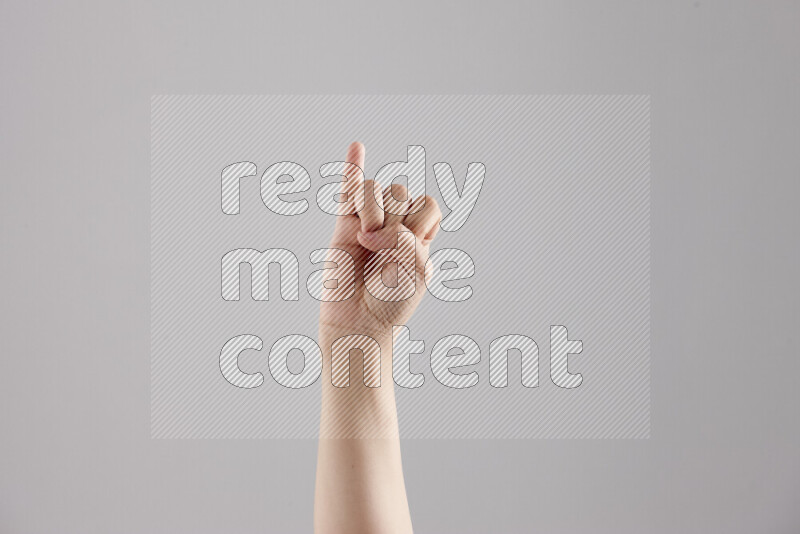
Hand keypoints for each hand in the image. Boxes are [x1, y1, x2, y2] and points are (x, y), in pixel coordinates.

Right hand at [318, 142, 441, 344]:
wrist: (358, 324)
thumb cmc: (391, 304)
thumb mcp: (416, 272)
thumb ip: (405, 240)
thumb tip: (369, 228)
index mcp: (419, 236)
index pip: (427, 203)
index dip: (418, 219)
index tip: (410, 248)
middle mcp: (396, 225)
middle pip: (400, 192)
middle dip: (393, 220)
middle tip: (382, 252)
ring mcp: (368, 223)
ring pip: (374, 190)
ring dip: (372, 210)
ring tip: (365, 240)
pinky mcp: (343, 226)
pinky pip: (348, 190)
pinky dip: (352, 167)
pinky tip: (357, 147)